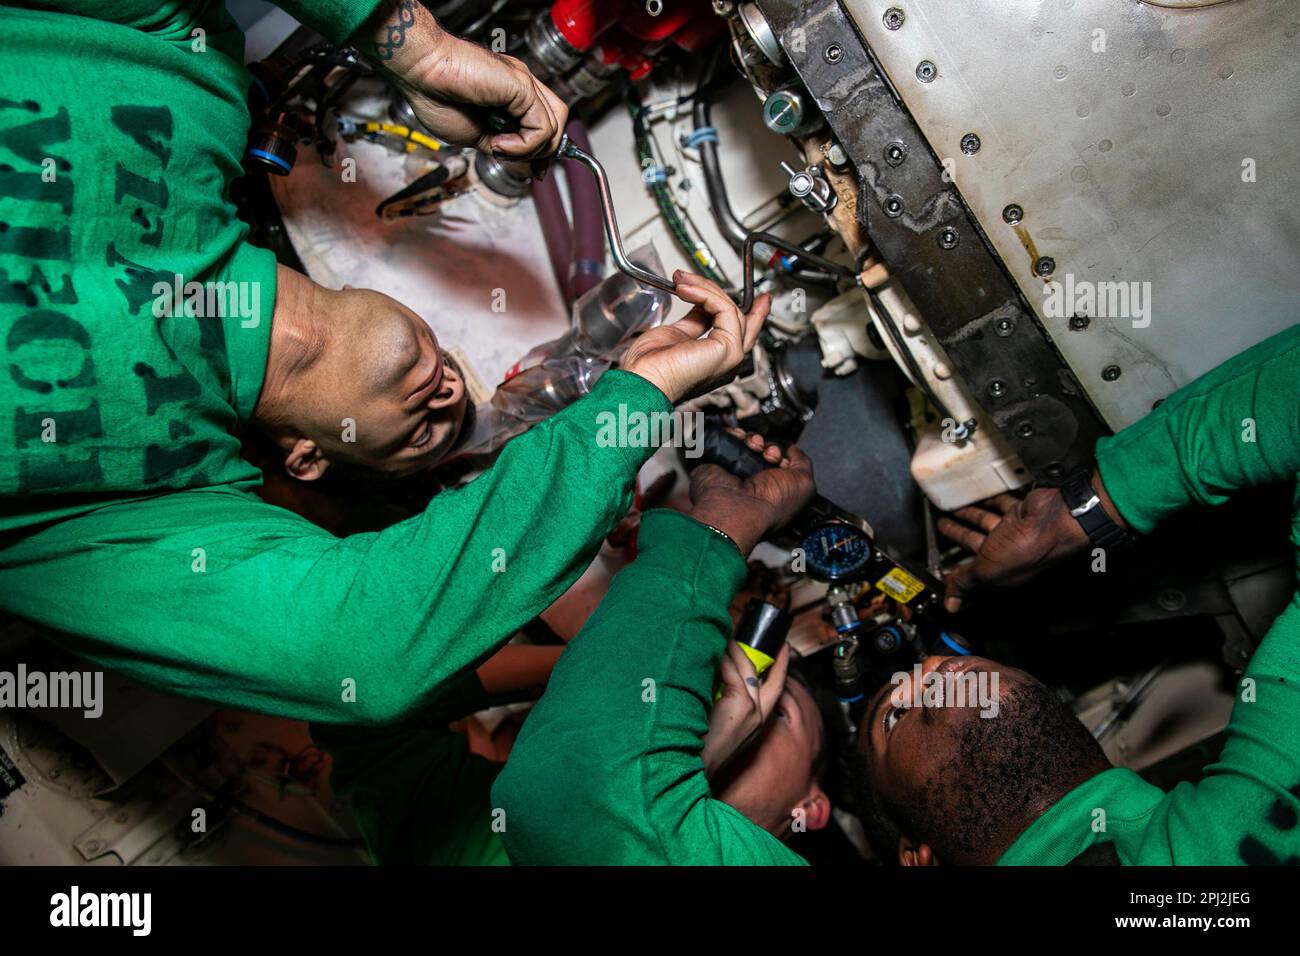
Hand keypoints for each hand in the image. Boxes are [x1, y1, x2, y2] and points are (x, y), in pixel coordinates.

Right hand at [403, 45, 567, 158]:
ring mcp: (523, 83)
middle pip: (557, 122)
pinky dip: (522, 146)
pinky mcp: (522, 86)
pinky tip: (498, 142)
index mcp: (510, 94)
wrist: (420, 71)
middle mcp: (521, 86)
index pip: (545, 122)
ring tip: (500, 148)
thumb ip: (499, 143)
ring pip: (554, 127)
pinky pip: (541, 128)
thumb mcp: (473, 134)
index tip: (536, 171)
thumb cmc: (435, 96)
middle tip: (527, 166)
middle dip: (546, 152)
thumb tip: (516, 158)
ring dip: (529, 151)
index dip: (544, 150)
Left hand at [622, 272, 769, 403]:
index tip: (751, 295)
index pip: (739, 330)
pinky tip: (686, 290)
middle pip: (740, 317)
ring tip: (681, 281)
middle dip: (722, 292)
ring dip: (704, 290)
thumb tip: (700, 305)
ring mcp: (731, 355)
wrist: (644, 381)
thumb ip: (694, 321)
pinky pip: (724, 309)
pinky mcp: (728, 348)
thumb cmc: (650, 368)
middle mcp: (728, 360)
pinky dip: (704, 294)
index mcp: (716, 360)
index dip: (749, 310)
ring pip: (731, 310)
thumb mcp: (676, 335)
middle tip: (702, 277)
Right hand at [689, 431, 814, 554]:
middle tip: (769, 454)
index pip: (780, 460)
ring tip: (755, 447)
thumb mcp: (805, 484)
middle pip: (763, 449)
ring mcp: (735, 471)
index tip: (782, 458)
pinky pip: (727, 439)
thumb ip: (803, 463)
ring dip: (753, 439)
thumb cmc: (773, 503)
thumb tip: (793, 449)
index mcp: (775, 489)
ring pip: (746, 442)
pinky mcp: (718, 462)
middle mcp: (755, 481)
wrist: (738, 507)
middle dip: (769, 445)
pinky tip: (741, 440)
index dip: (783, 454)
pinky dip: (734, 434)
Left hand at [701, 640, 790, 778]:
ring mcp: (752, 709)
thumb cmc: (697, 745)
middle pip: (772, 677)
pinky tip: (712, 653)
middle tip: (764, 636)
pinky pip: (732, 671)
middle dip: (770, 654)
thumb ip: (724, 699)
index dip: (780, 667)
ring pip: (747, 668)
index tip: (782, 650)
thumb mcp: (718, 720)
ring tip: (720, 639)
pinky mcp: (741, 705)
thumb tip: (718, 669)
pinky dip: (722, 659)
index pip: (776, 688)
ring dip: (733, 651)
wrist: (691, 766)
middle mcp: (759, 715)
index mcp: (756, 720)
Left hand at [938, 487, 1090, 611]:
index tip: (943, 569)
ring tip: (951, 508)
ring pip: (985, 522)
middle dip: (957, 536)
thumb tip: (951, 603)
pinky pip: (999, 504)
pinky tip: (976, 494)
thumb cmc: (1027, 549)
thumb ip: (966, 581)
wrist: (1053, 521)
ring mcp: (1014, 531)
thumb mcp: (986, 570)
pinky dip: (988, 499)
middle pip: (975, 544)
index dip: (958, 573)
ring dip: (968, 515)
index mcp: (1000, 571)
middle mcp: (1008, 552)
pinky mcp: (1020, 511)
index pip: (973, 575)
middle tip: (942, 527)